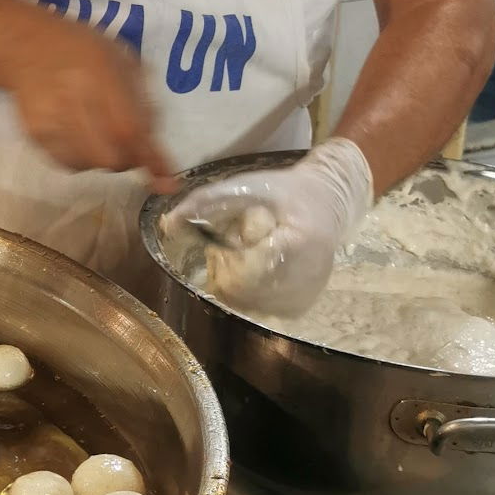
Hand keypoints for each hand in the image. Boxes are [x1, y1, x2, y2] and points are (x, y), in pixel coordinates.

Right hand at [5, 18, 173, 184]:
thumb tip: (156, 147)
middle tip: (130, 149)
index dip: (151, 158)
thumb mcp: (122, 60)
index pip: (130, 128)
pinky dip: (82, 160)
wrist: (26, 46)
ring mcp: (50, 117)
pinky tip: (81, 139)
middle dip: (128, 161)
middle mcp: (73, 97)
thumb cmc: (84, 50)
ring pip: (89, 165)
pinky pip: (67, 163)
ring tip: (101, 138)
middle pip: (110, 156)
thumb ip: (143, 100)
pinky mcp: (34, 132)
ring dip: (104, 161)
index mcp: (101, 73)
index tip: (168, 182)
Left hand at [167, 137, 373, 314]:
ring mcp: (305, 297)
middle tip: (242, 242)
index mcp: (298, 245)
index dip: (228, 256)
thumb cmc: (284, 192)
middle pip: (240, 292)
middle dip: (228, 267)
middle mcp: (306, 279)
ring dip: (236, 280)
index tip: (238, 234)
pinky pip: (257, 308)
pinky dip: (249, 291)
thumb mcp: (246, 185)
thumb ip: (205, 201)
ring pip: (244, 304)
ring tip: (253, 253)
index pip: (243, 273)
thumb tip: (167, 224)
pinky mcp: (300, 307)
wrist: (328, 204)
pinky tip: (261, 268)